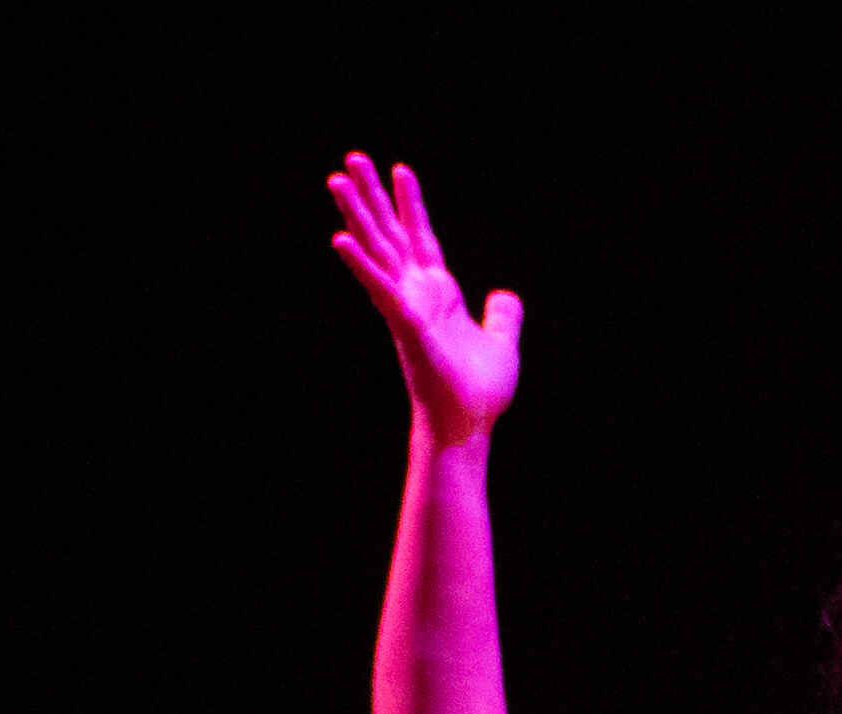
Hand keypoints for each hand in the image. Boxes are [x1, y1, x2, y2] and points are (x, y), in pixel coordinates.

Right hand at [327, 153, 520, 445]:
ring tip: (337, 179)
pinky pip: (379, 287)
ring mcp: (406, 307)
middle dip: (372, 196)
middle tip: (352, 159)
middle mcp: (417, 294)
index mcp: (438, 294)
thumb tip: (504, 295)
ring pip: (377, 249)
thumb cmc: (480, 393)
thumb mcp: (502, 343)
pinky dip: (360, 263)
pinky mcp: (404, 323)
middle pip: (390, 233)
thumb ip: (503, 316)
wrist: (470, 427)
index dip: (412, 204)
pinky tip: (339, 239)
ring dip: (356, 214)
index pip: (421, 238)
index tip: (399, 169)